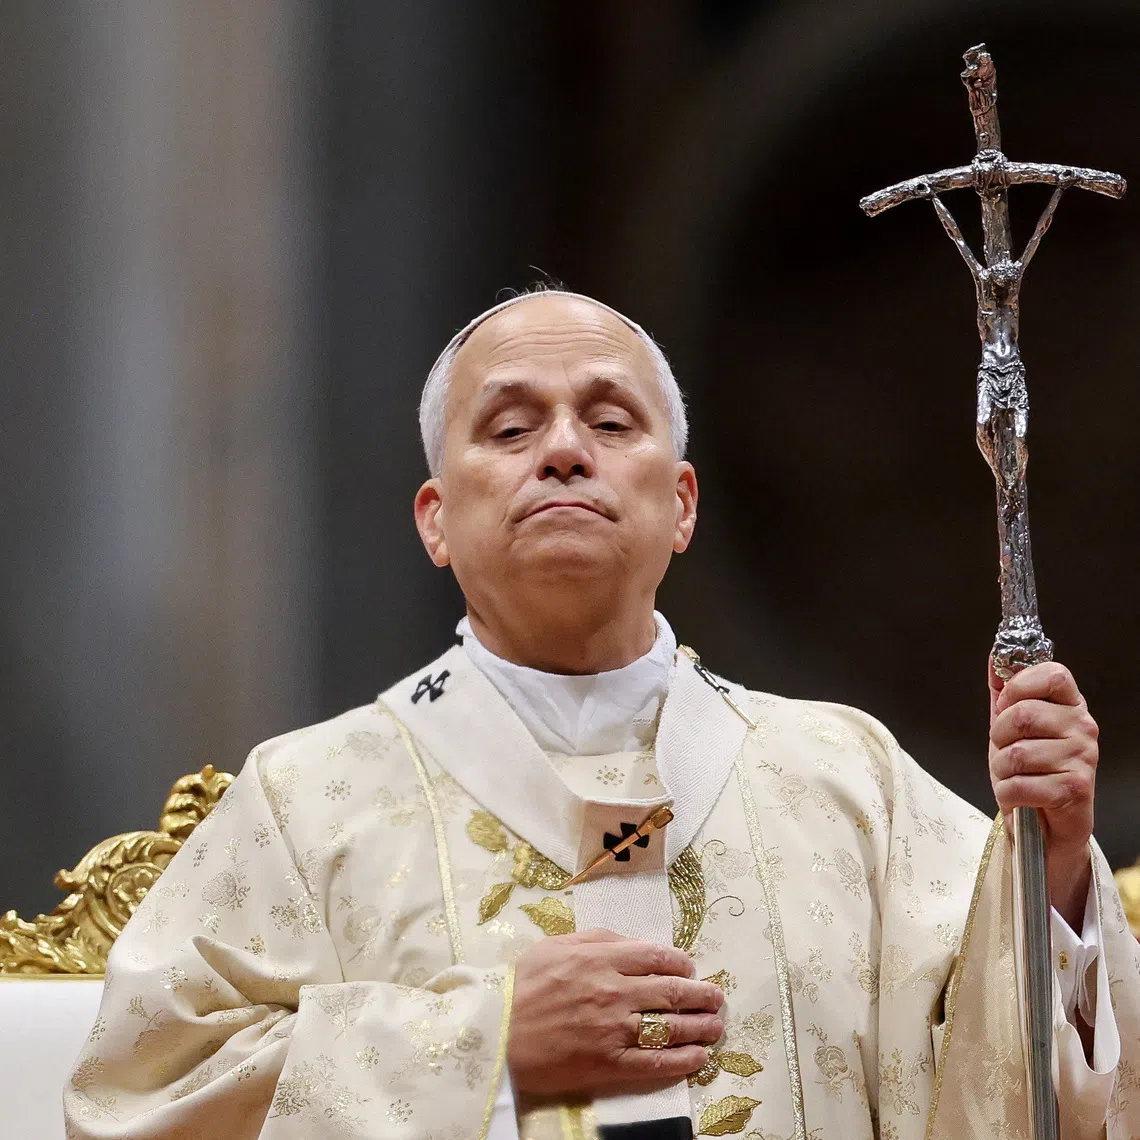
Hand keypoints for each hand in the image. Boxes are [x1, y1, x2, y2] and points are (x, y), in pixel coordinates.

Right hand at [508, 928, 724, 1097]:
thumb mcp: (555, 946)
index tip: (690, 968)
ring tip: (716, 1026)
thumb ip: (596, 938)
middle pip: (672, 990)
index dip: (681, 962)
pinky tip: (699, 1057)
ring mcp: (613, 1030)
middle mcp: (613, 992)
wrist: (495, 1034)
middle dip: (702, 994)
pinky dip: (683, 1060)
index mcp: (600, 959)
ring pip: (671, 1026)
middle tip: (716, 996)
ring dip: (701, 1026)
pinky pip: (655, 1062)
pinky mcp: (608, 1064)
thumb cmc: (521, 986)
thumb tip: (633, 941)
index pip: (656, 956)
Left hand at [988, 660, 1098, 928]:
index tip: (1007, 706)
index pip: (1053, 673)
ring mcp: (1083, 758)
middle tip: (1006, 751)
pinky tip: (1019, 797)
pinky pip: (1018, 784)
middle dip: (999, 736)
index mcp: (1071, 706)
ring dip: (1001, 771)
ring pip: (1016, 754)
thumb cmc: (1030, 772)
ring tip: (1015, 777)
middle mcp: (1083, 728)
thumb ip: (1004, 692)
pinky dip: (1007, 795)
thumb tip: (994, 655)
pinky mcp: (1075, 790)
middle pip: (1022, 714)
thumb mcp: (1011, 728)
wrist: (1046, 826)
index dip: (1019, 687)